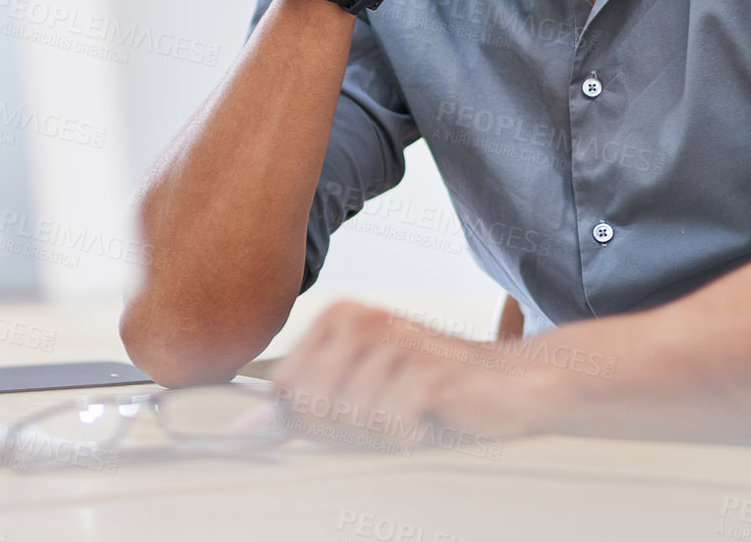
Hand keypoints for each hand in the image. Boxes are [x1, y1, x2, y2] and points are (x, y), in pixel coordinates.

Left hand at [266, 300, 542, 454]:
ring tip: (410, 412)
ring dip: (382, 432)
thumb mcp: (359, 395)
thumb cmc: (429, 391)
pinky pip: (390, 423)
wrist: (507, 384)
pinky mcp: (426, 369)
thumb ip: (302, 410)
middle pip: (314, 405)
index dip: (314, 417)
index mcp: (339, 317)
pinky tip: (427, 417)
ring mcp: (395, 340)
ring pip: (351, 417)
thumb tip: (244, 430)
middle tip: (389, 412)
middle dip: (348, 428)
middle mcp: (362, 319)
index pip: (286, 388)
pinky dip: (409, 434)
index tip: (353, 409)